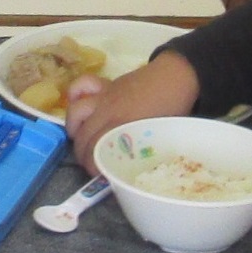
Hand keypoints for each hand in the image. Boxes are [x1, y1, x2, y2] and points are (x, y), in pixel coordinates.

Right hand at [65, 50, 199, 159]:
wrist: (177, 77)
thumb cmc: (173, 110)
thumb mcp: (160, 138)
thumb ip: (141, 153)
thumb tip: (125, 169)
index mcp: (125, 127)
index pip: (96, 151)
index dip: (93, 167)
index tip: (98, 175)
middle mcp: (109, 111)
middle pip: (84, 137)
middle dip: (83, 156)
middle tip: (91, 165)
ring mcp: (104, 96)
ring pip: (76, 113)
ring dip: (74, 130)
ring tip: (81, 140)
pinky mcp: (104, 85)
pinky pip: (81, 85)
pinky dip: (74, 96)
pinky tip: (78, 109)